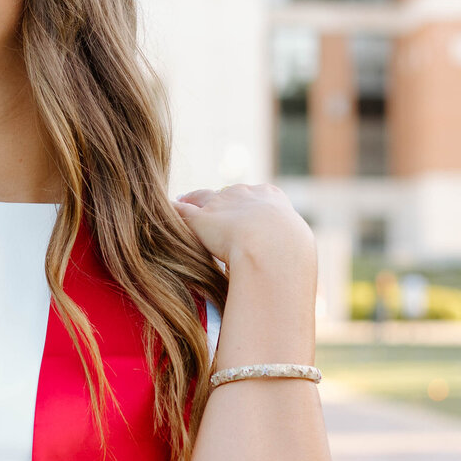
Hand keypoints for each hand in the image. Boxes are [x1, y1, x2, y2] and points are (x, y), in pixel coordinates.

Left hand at [173, 183, 314, 278]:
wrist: (273, 249)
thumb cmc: (290, 254)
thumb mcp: (295, 247)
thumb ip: (285, 250)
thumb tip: (290, 268)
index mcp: (271, 197)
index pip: (253, 194)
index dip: (243, 202)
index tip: (237, 207)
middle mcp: (245, 194)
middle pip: (226, 193)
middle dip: (217, 199)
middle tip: (207, 206)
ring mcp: (221, 204)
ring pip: (201, 198)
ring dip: (191, 201)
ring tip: (182, 203)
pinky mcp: (200, 218)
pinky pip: (182, 211)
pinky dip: (173, 212)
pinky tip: (164, 212)